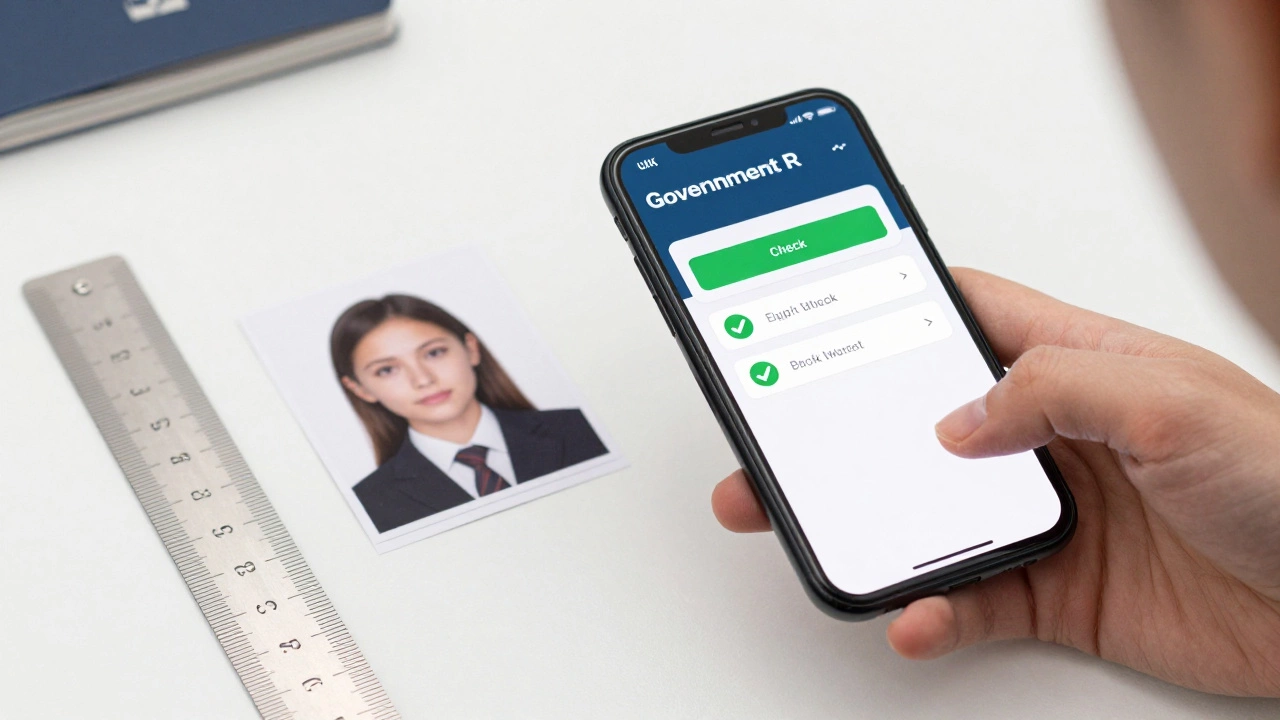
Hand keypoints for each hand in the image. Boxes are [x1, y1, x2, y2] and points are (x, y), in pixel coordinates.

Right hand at [712, 268, 1279, 696]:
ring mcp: (1050, 516)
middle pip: (923, 423)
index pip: (968, 318)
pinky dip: (934, 610)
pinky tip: (919, 613)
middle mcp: (1053, 437)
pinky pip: (972, 599)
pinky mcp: (1057, 590)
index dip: (894, 308)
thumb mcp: (1174, 403)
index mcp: (1080, 365)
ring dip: (874, 526)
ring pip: (932, 515)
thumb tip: (958, 420)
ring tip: (822, 533)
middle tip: (785, 442)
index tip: (825, 313)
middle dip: (849, 432)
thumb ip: (1056, 392)